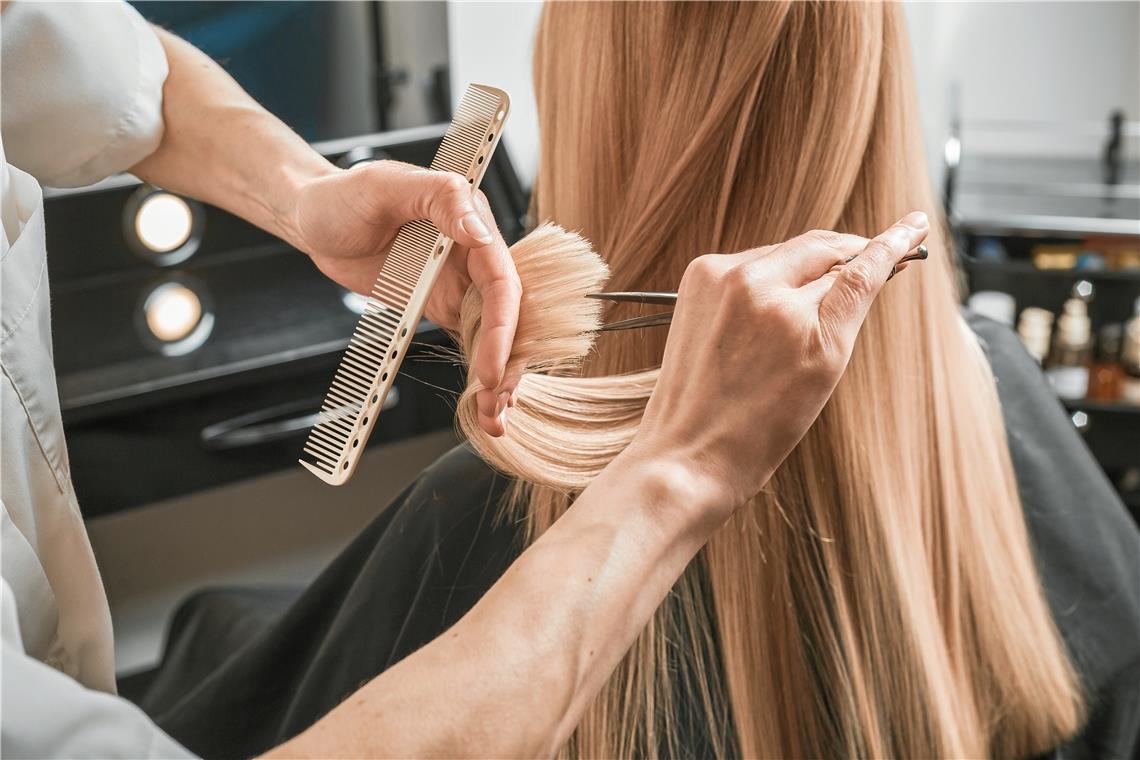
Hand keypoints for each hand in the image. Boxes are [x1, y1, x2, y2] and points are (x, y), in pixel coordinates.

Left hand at [290, 161, 521, 434]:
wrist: (313, 219)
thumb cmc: (344, 195)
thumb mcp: (385, 186)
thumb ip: (439, 199)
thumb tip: (479, 231)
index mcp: (470, 220)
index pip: (501, 279)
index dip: (503, 325)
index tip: (491, 366)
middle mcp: (473, 254)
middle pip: (509, 313)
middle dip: (509, 360)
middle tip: (498, 403)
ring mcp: (460, 283)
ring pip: (496, 334)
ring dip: (500, 376)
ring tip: (494, 417)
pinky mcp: (443, 306)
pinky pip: (470, 341)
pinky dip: (479, 373)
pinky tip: (482, 403)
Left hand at [622, 212, 929, 524]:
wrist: (689, 453)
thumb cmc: (759, 429)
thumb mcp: (822, 372)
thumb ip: (847, 310)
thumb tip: (868, 263)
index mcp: (795, 316)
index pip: (859, 267)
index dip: (893, 242)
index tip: (915, 224)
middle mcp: (755, 285)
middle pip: (821, 248)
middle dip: (851, 253)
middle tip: (882, 256)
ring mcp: (719, 277)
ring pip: (787, 253)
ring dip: (809, 267)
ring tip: (815, 307)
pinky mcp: (697, 278)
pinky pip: (752, 263)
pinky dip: (771, 277)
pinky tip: (773, 309)